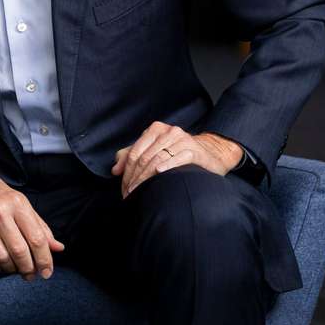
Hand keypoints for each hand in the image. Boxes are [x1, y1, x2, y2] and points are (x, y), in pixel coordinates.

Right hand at [0, 160, 64, 279]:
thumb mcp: (22, 204)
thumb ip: (40, 227)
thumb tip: (57, 248)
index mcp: (16, 203)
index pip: (36, 238)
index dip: (44, 260)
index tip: (47, 272)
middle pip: (19, 251)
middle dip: (28, 268)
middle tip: (31, 274)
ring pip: (1, 258)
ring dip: (12, 269)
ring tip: (16, 269)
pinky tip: (0, 265)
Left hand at [112, 122, 243, 197]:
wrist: (209, 154)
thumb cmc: (177, 154)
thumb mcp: (152, 152)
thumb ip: (131, 157)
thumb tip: (115, 170)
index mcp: (154, 130)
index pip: (134, 153)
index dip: (127, 172)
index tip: (124, 189)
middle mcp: (168, 131)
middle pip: (144, 157)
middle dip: (135, 178)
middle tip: (131, 194)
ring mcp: (182, 139)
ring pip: (158, 158)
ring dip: (146, 177)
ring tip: (140, 192)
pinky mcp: (194, 149)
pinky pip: (178, 157)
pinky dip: (167, 165)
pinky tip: (160, 173)